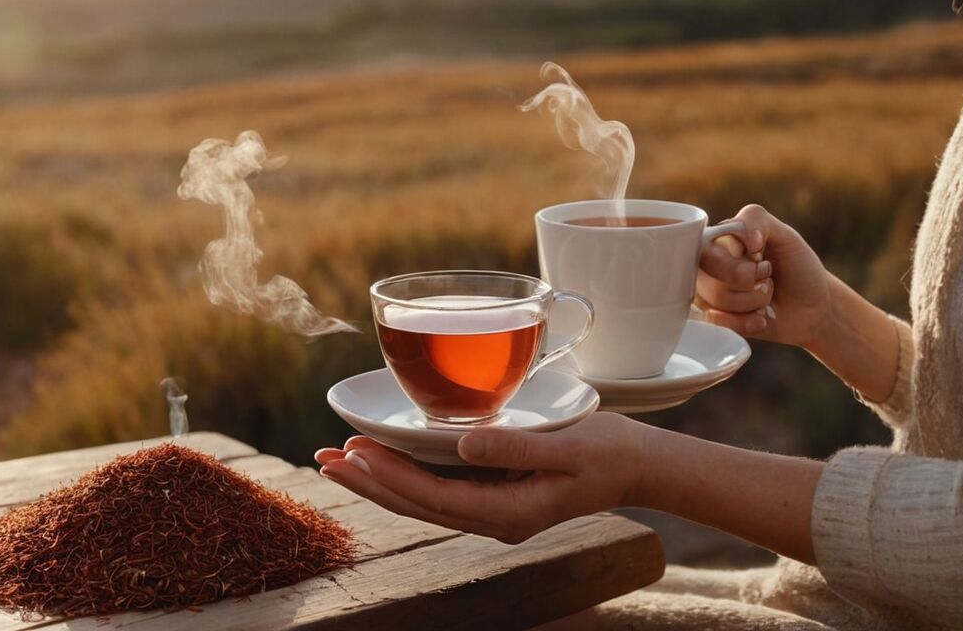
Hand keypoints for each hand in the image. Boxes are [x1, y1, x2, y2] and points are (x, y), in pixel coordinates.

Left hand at [315, 411, 642, 543]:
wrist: (636, 465)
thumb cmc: (608, 452)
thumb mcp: (568, 446)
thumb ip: (514, 446)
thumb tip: (463, 444)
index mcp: (511, 511)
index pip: (436, 498)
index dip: (392, 477)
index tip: (357, 453)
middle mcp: (495, 518)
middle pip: (417, 506)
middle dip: (369, 484)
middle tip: (325, 459)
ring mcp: (493, 510)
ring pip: (421, 502)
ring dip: (379, 482)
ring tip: (339, 461)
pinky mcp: (494, 494)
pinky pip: (438, 491)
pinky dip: (404, 476)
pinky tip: (383, 462)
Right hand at [696, 203, 832, 349]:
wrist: (815, 306)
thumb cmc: (797, 267)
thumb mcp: (784, 234)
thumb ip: (757, 220)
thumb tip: (743, 241)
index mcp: (718, 240)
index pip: (707, 253)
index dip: (740, 263)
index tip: (761, 257)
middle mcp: (707, 266)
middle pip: (709, 281)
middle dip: (749, 283)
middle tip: (766, 277)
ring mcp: (709, 294)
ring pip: (716, 303)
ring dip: (754, 301)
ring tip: (766, 295)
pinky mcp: (717, 320)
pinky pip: (720, 323)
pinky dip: (748, 322)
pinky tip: (761, 317)